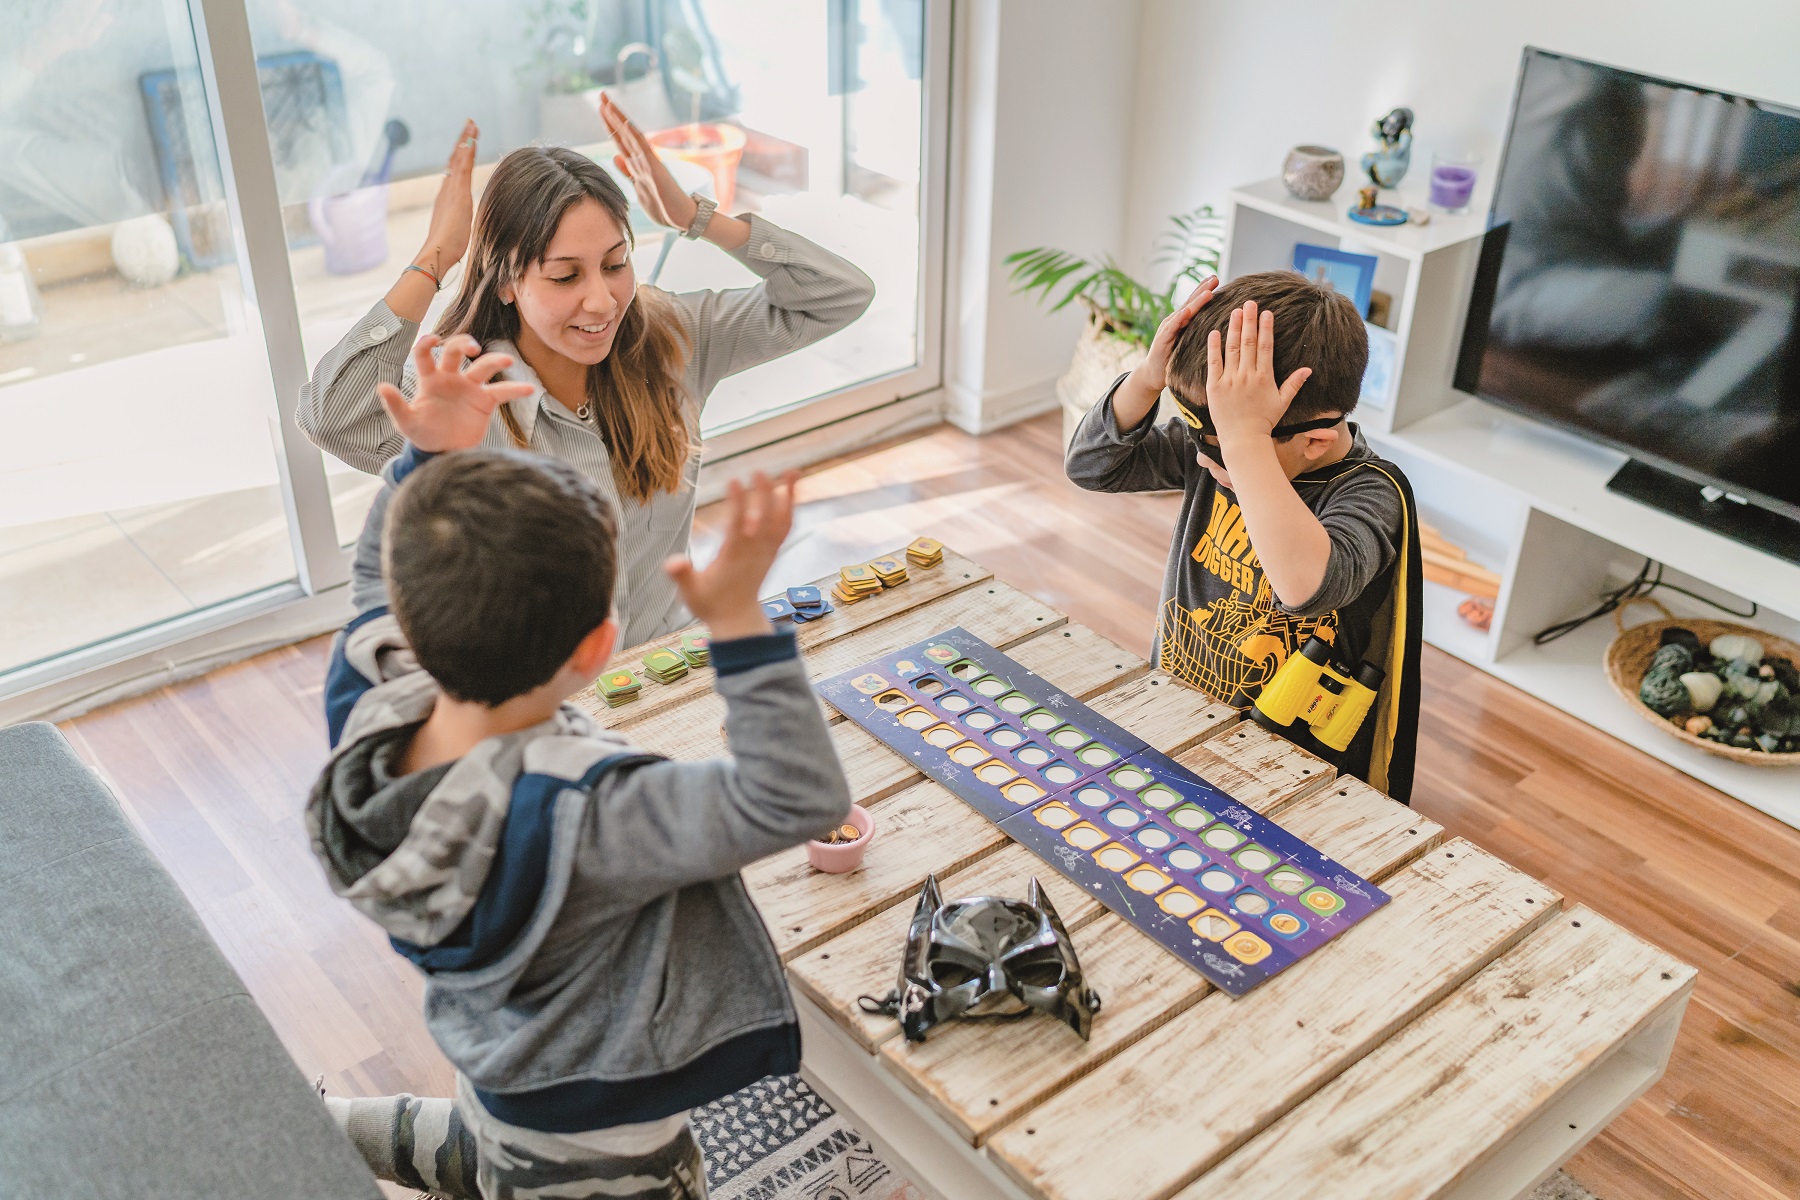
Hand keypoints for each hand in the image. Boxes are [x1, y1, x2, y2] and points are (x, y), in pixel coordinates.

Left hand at [376, 334, 533, 452]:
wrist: (444, 452)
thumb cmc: (423, 434)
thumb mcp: (406, 422)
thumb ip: (395, 405)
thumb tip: (382, 386)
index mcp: (429, 380)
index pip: (426, 355)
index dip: (427, 344)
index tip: (433, 339)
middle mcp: (450, 378)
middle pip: (456, 353)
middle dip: (463, 345)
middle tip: (472, 348)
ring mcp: (470, 388)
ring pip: (483, 367)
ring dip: (494, 360)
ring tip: (507, 360)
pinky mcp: (485, 401)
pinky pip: (502, 391)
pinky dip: (516, 389)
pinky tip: (529, 389)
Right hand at [414, 120, 479, 278]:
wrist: (435, 252)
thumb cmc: (445, 248)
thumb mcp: (455, 231)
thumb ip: (457, 225)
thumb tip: (457, 229)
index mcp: (447, 198)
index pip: (455, 172)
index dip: (460, 156)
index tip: (466, 143)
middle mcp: (446, 190)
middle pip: (454, 160)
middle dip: (462, 142)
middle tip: (470, 124)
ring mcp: (451, 190)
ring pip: (458, 159)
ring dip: (465, 140)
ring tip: (472, 125)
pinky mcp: (457, 194)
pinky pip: (462, 168)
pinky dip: (466, 152)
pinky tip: (471, 140)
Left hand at [601, 93, 698, 231]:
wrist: (683, 219)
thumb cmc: (664, 207)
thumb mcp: (639, 188)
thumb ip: (628, 172)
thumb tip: (616, 157)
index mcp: (637, 165)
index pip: (620, 140)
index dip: (609, 124)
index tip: (600, 108)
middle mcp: (642, 160)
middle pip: (623, 133)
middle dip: (611, 114)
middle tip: (601, 94)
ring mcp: (648, 164)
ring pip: (630, 137)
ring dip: (618, 119)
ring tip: (607, 102)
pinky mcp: (655, 171)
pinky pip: (643, 150)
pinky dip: (634, 136)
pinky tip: (625, 122)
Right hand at [665, 471, 797, 640]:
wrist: (737, 619)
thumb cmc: (710, 603)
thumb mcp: (690, 592)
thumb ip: (682, 576)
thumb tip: (672, 562)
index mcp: (733, 558)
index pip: (738, 526)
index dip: (738, 503)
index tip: (734, 480)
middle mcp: (754, 553)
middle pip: (764, 519)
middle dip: (764, 495)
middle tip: (759, 471)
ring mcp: (767, 552)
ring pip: (782, 521)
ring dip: (789, 497)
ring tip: (794, 472)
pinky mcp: (772, 552)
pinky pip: (786, 528)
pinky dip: (792, 508)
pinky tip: (792, 489)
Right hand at [1128, 277, 1217, 396]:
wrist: (1153, 374)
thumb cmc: (1174, 361)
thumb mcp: (1190, 344)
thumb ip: (1200, 334)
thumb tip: (1219, 327)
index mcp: (1183, 322)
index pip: (1196, 303)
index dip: (1206, 290)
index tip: (1218, 279)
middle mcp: (1175, 321)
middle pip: (1191, 302)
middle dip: (1203, 289)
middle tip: (1215, 278)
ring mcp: (1168, 328)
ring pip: (1184, 311)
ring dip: (1196, 301)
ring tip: (1208, 292)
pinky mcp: (1162, 339)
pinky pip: (1172, 327)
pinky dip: (1179, 318)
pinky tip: (1187, 311)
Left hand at [1204, 301, 1311, 444]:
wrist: (1243, 440)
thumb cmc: (1264, 422)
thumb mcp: (1282, 402)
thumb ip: (1294, 384)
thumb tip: (1308, 369)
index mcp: (1264, 377)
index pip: (1266, 346)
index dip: (1266, 327)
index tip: (1266, 312)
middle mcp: (1247, 376)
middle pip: (1249, 342)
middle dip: (1250, 320)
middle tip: (1249, 302)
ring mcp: (1230, 380)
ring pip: (1232, 349)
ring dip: (1234, 328)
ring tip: (1235, 311)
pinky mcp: (1214, 387)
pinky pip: (1213, 363)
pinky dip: (1214, 347)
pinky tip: (1214, 332)